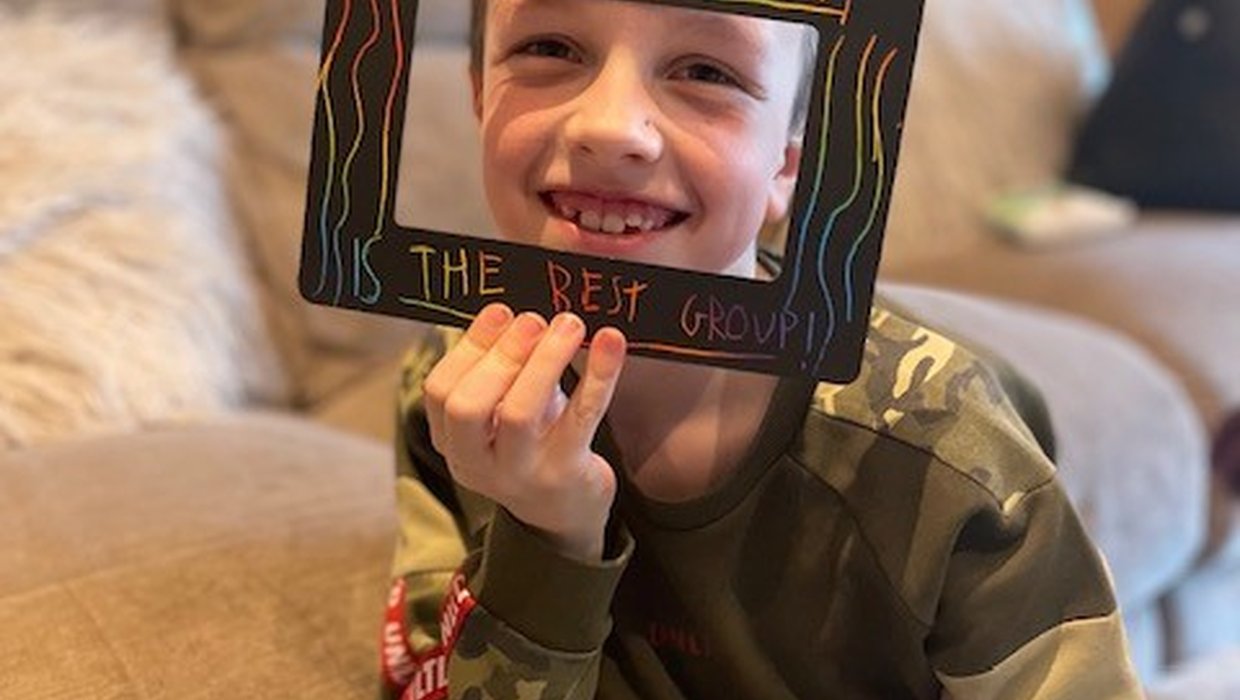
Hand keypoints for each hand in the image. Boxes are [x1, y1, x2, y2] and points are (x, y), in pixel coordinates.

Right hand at [422, 303, 627, 561]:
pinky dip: (598, 375)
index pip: (440, 392)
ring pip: (520, 413)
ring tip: (570, 323)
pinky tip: (611, 342)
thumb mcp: (503, 411)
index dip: (470, 347)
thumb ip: (501, 369)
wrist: (566, 512)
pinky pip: (581, 418)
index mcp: (452, 442)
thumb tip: (517, 308)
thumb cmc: (533, 443)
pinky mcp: (566, 473)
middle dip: (501, 355)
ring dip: (545, 360)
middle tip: (534, 319)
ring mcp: (520, 474)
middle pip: (470, 406)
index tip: (501, 311)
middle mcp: (477, 463)